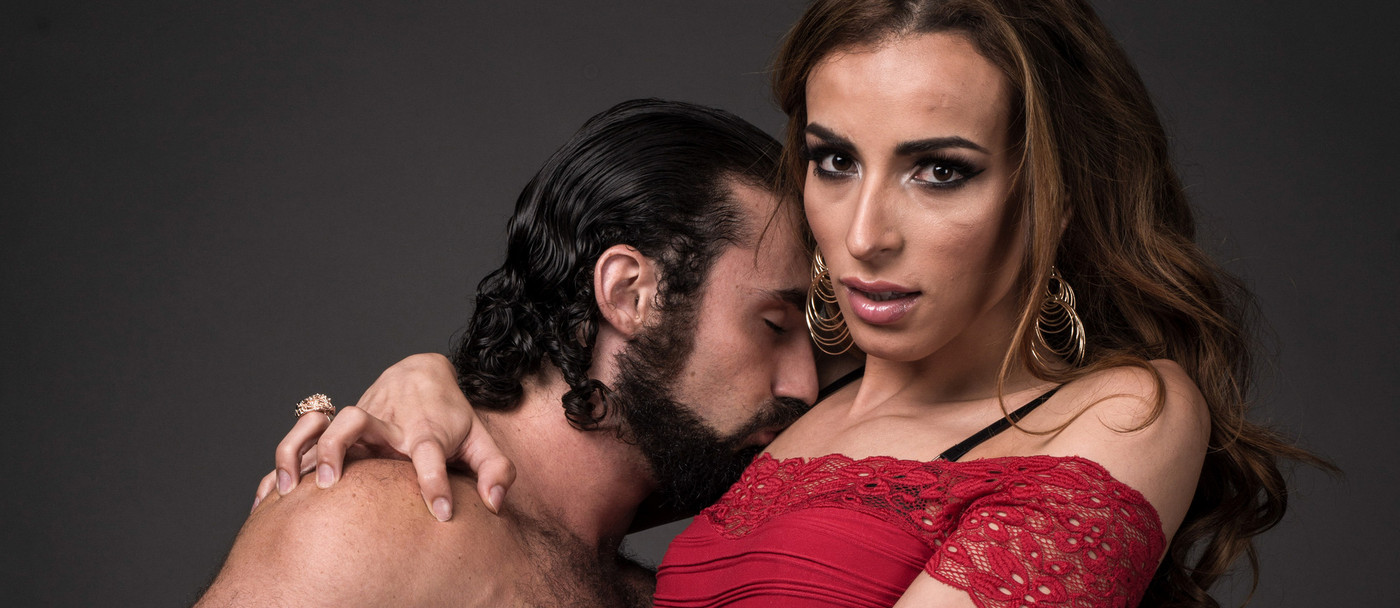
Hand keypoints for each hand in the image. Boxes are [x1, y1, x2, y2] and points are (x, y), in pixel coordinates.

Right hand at [252, 353, 516, 520]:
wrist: (421, 376)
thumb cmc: (453, 417)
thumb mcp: (482, 440)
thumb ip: (497, 471)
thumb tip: (496, 504)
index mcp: (425, 430)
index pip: (431, 453)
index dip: (436, 482)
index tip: (441, 513)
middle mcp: (387, 425)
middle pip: (357, 422)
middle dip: (340, 449)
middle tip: (333, 485)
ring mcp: (359, 426)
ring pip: (320, 428)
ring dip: (301, 453)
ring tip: (289, 491)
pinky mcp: (339, 432)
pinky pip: (302, 444)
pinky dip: (282, 466)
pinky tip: (266, 499)